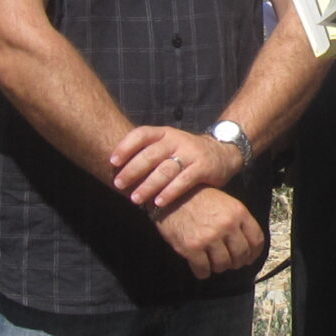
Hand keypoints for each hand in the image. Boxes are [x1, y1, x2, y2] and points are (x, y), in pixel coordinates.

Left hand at [110, 125, 239, 208]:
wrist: (223, 152)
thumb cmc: (186, 153)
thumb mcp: (169, 144)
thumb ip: (148, 152)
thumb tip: (116, 170)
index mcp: (165, 133)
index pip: (141, 134)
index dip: (125, 147)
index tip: (113, 162)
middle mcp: (177, 140)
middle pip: (150, 154)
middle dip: (132, 171)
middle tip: (119, 184)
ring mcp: (191, 153)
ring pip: (165, 169)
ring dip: (148, 185)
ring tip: (136, 199)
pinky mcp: (203, 167)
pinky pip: (184, 180)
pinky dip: (170, 192)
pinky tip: (159, 202)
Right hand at [150, 187, 265, 278]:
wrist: (172, 197)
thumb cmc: (201, 199)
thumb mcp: (226, 203)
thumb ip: (239, 221)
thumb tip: (248, 247)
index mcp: (238, 213)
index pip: (256, 240)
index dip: (254, 253)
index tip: (249, 258)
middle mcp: (227, 226)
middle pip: (241, 255)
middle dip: (237, 262)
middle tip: (230, 263)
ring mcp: (209, 237)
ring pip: (223, 265)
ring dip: (219, 267)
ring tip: (214, 263)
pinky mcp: (192, 248)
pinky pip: (203, 270)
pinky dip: (203, 273)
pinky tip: (201, 268)